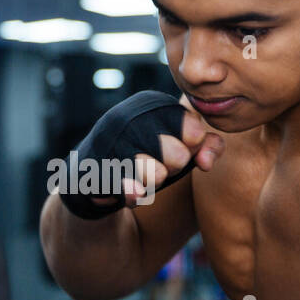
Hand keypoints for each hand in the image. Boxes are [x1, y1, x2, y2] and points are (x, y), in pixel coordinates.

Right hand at [55, 91, 224, 218]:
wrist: (93, 174)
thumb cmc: (144, 155)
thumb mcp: (178, 147)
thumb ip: (206, 146)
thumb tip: (206, 161)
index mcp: (151, 104)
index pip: (194, 130)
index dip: (193, 148)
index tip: (183, 148)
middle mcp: (128, 117)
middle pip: (178, 155)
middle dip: (175, 167)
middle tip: (163, 165)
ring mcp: (109, 143)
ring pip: (155, 175)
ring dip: (155, 182)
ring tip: (146, 176)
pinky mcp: (96, 169)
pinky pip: (129, 189)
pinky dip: (135, 195)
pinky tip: (134, 192)